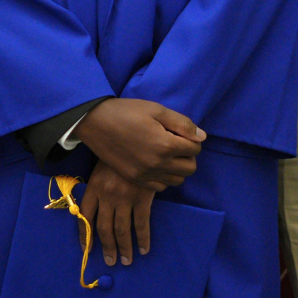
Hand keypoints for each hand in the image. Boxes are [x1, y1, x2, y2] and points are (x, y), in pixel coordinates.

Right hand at [72, 98, 204, 190]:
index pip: (195, 149)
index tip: (181, 132)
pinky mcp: (135, 179)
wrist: (96, 122)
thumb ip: (182, 123)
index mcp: (166, 145)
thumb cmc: (127, 111)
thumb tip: (201, 137)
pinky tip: (155, 163)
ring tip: (166, 153)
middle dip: (188, 156)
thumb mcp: (157, 110)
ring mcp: (146, 174)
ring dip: (177, 168)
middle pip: (190, 169)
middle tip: (176, 143)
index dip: (192, 139)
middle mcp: (158, 164)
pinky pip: (160, 187)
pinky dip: (163, 177)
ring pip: (177, 181)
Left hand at [80, 161, 155, 266]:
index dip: (84, 235)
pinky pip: (141, 224)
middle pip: (103, 228)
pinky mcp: (142, 198)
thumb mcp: (101, 165)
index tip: (87, 248)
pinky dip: (143, 239)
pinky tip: (144, 249)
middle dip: (107, 247)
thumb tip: (95, 207)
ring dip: (124, 248)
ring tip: (126, 260)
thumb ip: (98, 186)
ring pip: (121, 230)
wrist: (137, 139)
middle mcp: (106, 196)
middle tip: (111, 261)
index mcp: (94, 187)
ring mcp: (124, 198)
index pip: (85, 216)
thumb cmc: (117, 151)